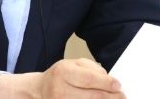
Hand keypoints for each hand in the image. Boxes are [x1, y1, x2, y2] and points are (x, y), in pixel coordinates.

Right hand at [0, 58, 124, 97]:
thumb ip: (90, 68)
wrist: (37, 91)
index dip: (107, 83)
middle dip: (111, 97)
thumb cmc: (58, 76)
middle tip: (122, 96)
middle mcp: (60, 89)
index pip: (90, 79)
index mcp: (63, 72)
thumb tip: (108, 78)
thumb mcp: (71, 64)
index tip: (118, 85)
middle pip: (92, 96)